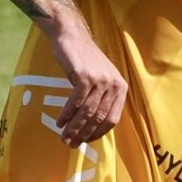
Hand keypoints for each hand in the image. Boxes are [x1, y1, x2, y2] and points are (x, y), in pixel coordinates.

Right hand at [49, 28, 127, 146]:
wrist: (72, 37)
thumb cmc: (84, 61)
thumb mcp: (100, 80)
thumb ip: (100, 100)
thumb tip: (90, 128)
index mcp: (120, 88)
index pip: (112, 119)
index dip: (98, 133)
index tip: (86, 141)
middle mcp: (114, 84)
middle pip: (98, 117)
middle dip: (83, 134)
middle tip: (71, 144)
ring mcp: (100, 80)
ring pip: (86, 112)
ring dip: (74, 128)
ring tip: (64, 138)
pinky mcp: (84, 76)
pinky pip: (75, 102)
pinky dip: (66, 115)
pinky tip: (60, 122)